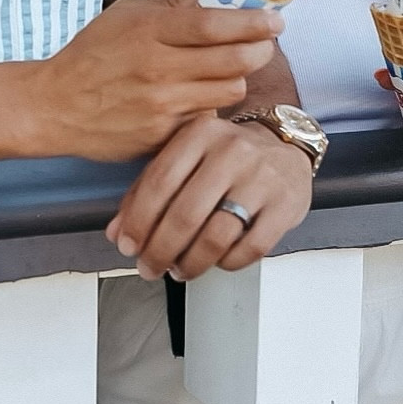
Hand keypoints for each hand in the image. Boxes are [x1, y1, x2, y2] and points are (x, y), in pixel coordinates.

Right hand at [33, 0, 282, 162]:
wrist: (55, 106)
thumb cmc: (90, 55)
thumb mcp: (123, 16)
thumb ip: (167, 5)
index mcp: (150, 31)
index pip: (215, 25)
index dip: (253, 23)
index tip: (276, 20)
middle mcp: (159, 68)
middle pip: (234, 60)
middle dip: (259, 50)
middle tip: (265, 44)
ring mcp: (162, 105)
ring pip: (229, 91)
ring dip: (236, 79)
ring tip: (228, 70)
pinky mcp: (162, 135)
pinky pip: (205, 118)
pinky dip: (209, 106)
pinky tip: (199, 97)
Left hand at [105, 115, 312, 280]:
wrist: (282, 144)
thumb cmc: (225, 154)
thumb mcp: (184, 156)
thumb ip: (147, 189)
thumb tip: (117, 231)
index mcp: (200, 134)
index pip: (160, 182)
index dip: (139, 221)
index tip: (128, 246)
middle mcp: (232, 151)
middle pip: (186, 215)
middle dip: (160, 250)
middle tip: (149, 266)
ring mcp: (261, 179)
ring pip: (216, 237)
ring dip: (191, 263)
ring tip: (179, 269)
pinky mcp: (285, 205)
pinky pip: (251, 248)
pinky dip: (227, 263)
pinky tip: (216, 262)